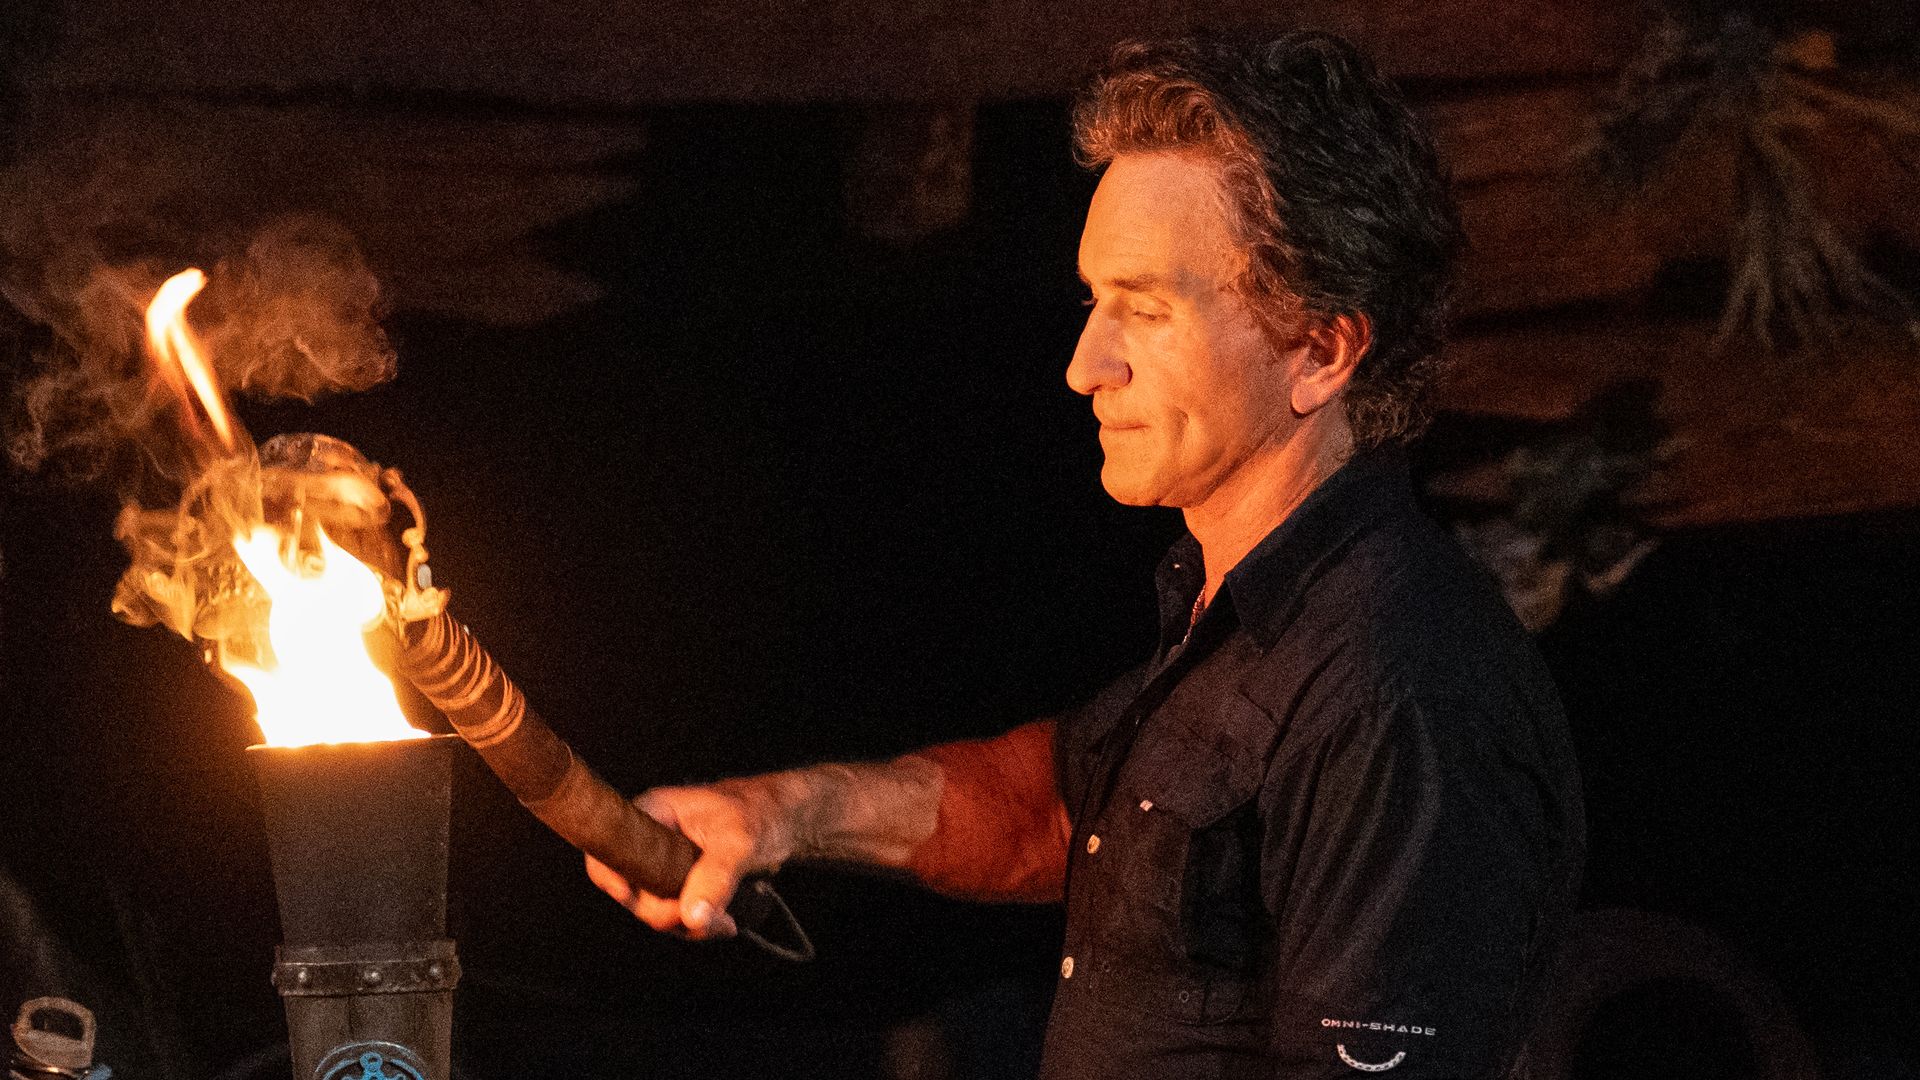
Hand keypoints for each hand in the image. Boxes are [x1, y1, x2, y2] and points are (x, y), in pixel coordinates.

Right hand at [585, 777, 799, 940]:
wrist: (786, 822)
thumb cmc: (761, 815)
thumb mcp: (739, 842)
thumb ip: (715, 877)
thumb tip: (690, 917)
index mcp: (653, 814)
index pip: (608, 849)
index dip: (613, 879)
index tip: (637, 899)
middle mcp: (650, 840)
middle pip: (631, 892)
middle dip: (666, 913)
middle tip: (706, 918)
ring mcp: (663, 864)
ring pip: (654, 910)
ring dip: (687, 925)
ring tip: (725, 921)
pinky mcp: (680, 884)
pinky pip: (675, 915)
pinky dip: (696, 925)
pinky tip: (724, 923)